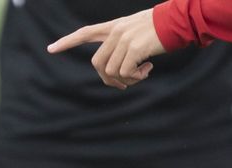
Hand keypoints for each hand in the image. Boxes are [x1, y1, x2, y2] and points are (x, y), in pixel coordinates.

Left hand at [47, 11, 162, 89]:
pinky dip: (135, 77)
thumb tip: (117, 73)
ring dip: (126, 79)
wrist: (180, 19)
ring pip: (111, 72)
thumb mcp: (138, 32)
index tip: (50, 49)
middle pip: (97, 64)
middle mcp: (116, 32)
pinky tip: (147, 69)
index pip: (86, 32)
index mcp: (115, 27)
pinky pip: (125, 73)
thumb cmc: (163, 29)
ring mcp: (124, 40)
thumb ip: (123, 45)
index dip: (68, 42)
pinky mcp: (134, 48)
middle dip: (108, 79)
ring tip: (142, 73)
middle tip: (124, 83)